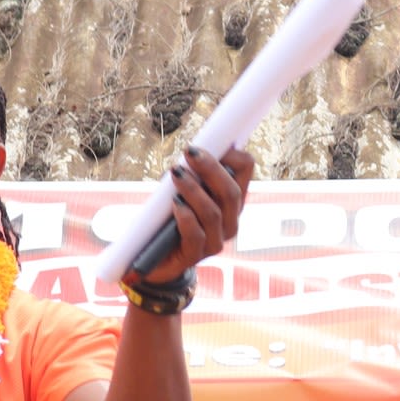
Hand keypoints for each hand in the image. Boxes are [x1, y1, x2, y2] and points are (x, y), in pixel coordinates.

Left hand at [136, 144, 253, 283]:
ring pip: (213, 212)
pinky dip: (186, 217)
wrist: (154, 259)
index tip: (213, 141)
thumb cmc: (167, 218)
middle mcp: (230, 221)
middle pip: (231, 192)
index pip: (244, 170)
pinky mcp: (196, 256)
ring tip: (175, 174)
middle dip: (211, 169)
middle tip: (190, 152)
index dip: (233, 154)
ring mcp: (215, 241)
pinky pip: (196, 235)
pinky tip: (175, 204)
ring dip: (193, 190)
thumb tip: (190, 149)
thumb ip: (191, 173)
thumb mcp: (181, 190)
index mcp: (231, 201)